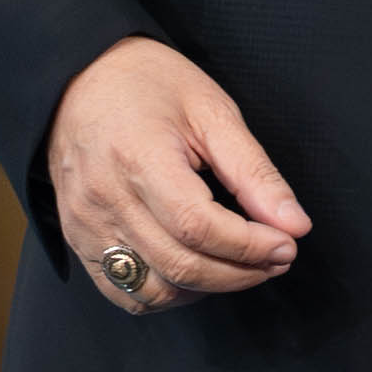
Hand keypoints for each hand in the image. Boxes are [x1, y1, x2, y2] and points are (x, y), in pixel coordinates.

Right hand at [43, 36, 311, 310]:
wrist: (77, 76)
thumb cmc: (147, 83)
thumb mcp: (211, 110)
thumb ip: (254, 172)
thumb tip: (294, 225)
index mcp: (139, 157)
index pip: (199, 227)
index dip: (250, 246)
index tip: (286, 244)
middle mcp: (105, 197)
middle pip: (181, 265)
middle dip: (240, 273)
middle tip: (275, 257)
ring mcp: (85, 224)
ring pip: (154, 290)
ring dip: (207, 288)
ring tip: (238, 264)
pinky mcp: (77, 239)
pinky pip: (124, 291)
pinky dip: (166, 294)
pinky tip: (193, 272)